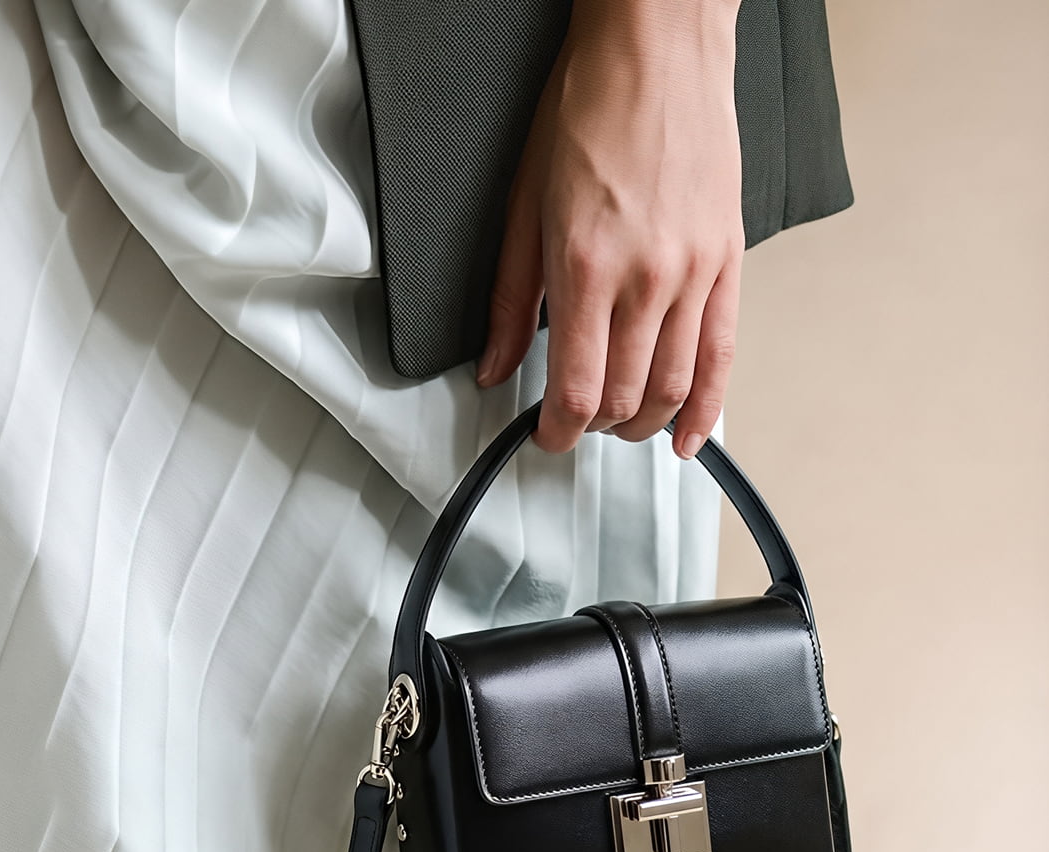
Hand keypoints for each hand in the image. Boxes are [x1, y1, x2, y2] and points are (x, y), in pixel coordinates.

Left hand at [475, 0, 743, 456]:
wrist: (657, 46)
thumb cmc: (590, 107)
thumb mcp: (525, 204)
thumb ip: (511, 300)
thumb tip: (494, 366)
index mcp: (587, 266)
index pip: (577, 390)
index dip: (558, 431)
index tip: (547, 436)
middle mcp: (647, 277)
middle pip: (625, 398)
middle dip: (596, 426)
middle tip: (578, 421)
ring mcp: (694, 272)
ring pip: (672, 387)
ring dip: (643, 423)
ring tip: (622, 423)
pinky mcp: (728, 261)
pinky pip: (722, 356)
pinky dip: (706, 408)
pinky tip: (690, 436)